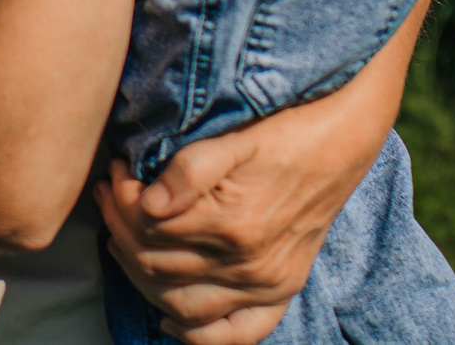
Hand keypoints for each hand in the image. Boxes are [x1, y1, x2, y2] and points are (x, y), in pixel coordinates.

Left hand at [94, 107, 375, 344]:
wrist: (345, 140)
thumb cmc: (288, 131)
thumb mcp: (237, 137)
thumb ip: (190, 169)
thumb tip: (147, 202)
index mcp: (234, 223)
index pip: (150, 226)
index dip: (121, 199)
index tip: (114, 173)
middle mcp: (249, 265)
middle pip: (158, 265)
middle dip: (121, 230)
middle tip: (109, 197)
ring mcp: (266, 285)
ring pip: (182, 304)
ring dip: (142, 278)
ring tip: (122, 240)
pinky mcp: (281, 291)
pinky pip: (236, 333)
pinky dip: (199, 336)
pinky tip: (170, 320)